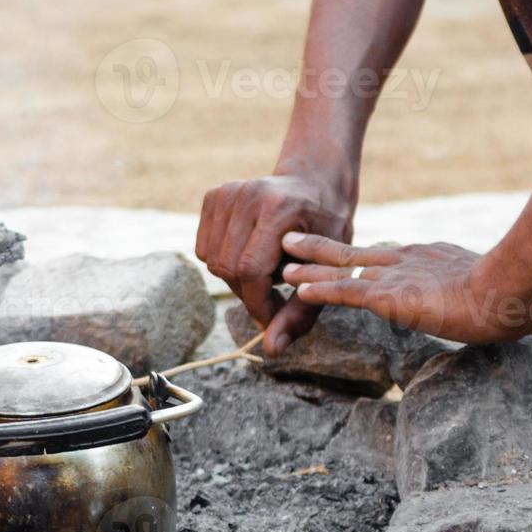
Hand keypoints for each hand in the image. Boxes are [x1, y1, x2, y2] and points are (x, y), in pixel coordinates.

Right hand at [196, 175, 352, 354]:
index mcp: (279, 207)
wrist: (315, 183)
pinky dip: (224, 262)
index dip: (258, 303)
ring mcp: (227, 192)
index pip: (250, 268)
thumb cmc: (326, 228)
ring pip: (213, 261)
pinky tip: (250, 255)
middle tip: (273, 296)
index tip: (272, 317)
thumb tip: (272, 349)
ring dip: (237, 280)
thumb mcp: (327, 268)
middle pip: (228, 267)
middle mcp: (248, 194)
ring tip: (266, 273)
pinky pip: (204, 249)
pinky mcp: (214, 195)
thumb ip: (300, 311)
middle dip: (249, 294)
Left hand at [280, 233, 531, 344]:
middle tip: (294, 239)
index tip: (341, 254)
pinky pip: (346, 291)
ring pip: (342, 268)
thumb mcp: (495, 292)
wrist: (506, 292)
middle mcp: (405, 263)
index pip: (386, 257)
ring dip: (310, 267)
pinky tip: (298, 289)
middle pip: (355, 252)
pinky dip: (320, 289)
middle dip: (323, 249)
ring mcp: (395, 277)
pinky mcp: (389, 295)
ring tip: (284, 259)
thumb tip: (522, 315)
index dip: (360, 257)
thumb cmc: (512, 299)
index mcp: (428, 260)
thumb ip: (491, 296)